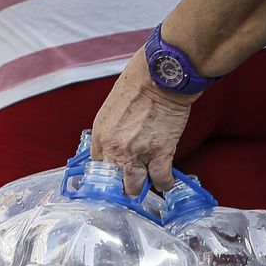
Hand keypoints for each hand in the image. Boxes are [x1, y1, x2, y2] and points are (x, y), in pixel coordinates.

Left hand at [91, 51, 195, 196]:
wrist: (160, 77)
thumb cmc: (137, 87)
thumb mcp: (110, 111)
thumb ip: (110, 135)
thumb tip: (115, 152)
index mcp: (100, 137)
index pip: (98, 170)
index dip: (108, 178)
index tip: (116, 180)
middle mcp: (115, 148)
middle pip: (113, 185)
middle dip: (122, 187)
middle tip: (132, 183)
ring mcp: (137, 153)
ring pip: (134, 188)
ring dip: (142, 186)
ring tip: (148, 180)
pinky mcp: (160, 153)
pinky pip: (161, 181)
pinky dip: (165, 183)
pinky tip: (167, 180)